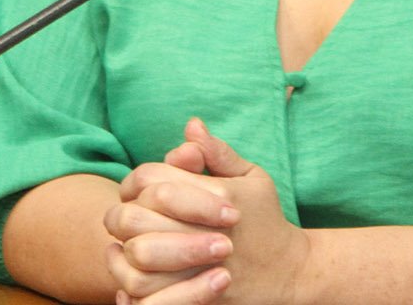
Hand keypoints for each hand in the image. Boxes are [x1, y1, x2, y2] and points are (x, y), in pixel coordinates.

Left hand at [108, 118, 310, 304]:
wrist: (289, 272)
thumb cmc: (265, 218)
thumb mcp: (252, 177)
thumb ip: (218, 152)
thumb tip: (191, 125)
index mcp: (218, 194)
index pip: (151, 178)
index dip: (134, 182)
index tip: (137, 192)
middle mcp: (208, 230)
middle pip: (135, 217)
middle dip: (124, 216)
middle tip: (126, 220)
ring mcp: (202, 268)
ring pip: (137, 257)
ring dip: (124, 251)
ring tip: (124, 247)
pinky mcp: (199, 299)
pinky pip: (148, 296)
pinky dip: (132, 286)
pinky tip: (132, 276)